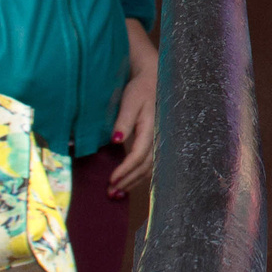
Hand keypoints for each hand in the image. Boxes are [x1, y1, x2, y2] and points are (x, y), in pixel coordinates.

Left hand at [109, 18, 158, 196]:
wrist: (153, 78)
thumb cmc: (139, 88)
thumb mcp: (129, 101)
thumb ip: (123, 121)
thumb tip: (116, 141)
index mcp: (151, 127)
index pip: (139, 155)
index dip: (125, 170)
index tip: (111, 181)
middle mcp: (158, 136)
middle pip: (146, 166)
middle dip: (129, 180)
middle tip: (111, 193)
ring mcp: (159, 139)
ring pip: (150, 167)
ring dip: (134, 181)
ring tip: (118, 193)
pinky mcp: (156, 140)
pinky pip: (151, 162)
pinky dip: (140, 175)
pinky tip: (129, 181)